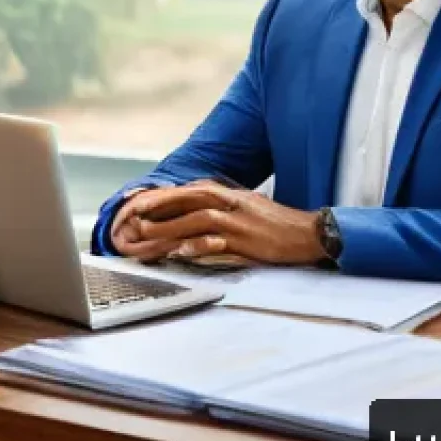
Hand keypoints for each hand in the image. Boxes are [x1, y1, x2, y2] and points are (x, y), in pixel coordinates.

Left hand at [130, 182, 323, 265]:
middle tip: (131, 212)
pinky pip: (217, 243)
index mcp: (224, 193)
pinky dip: (199, 246)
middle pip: (185, 198)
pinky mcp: (246, 242)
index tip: (134, 201)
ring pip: (196, 220)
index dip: (158, 195)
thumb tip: (183, 208)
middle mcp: (227, 203)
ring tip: (146, 234)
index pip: (184, 189)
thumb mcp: (240, 204)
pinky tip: (182, 250)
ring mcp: (236, 222)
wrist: (308, 233)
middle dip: (157, 204)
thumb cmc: (271, 222)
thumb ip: (212, 205)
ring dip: (170, 226)